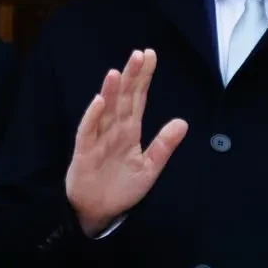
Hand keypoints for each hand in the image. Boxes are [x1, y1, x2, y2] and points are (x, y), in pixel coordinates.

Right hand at [65, 49, 187, 237]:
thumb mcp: (149, 168)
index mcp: (129, 131)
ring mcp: (98, 139)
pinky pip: (88, 131)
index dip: (143, 78)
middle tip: (139, 54)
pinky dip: (93, 116)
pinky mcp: (84, 152)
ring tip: (117, 72)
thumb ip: (163, 145)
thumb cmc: (121, 188)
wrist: (99, 212)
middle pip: (123, 99)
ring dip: (111, 91)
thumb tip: (183, 122)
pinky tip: (100, 101)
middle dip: (131, 77)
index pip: (137, 99)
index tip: (150, 55)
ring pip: (106, 111)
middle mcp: (114, 130)